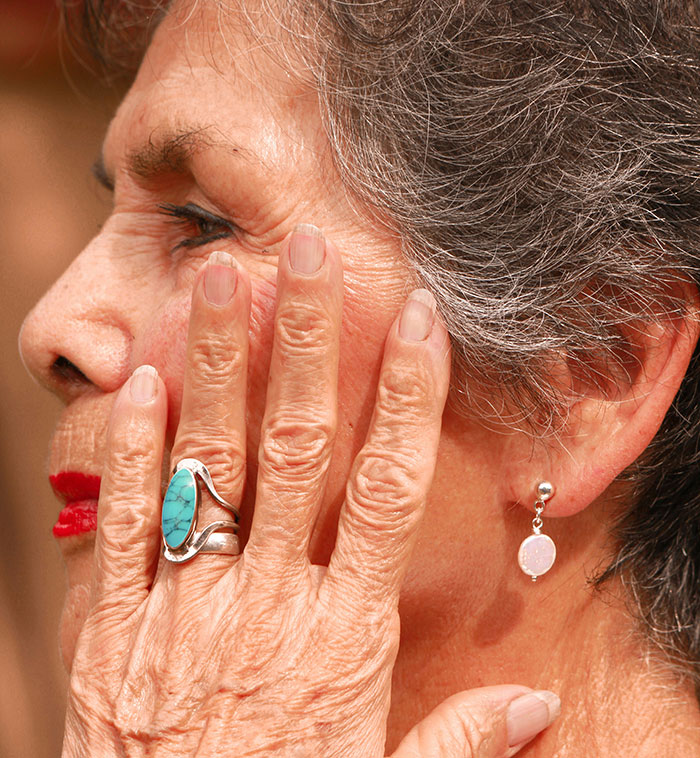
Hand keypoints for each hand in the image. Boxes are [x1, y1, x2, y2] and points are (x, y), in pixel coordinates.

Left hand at [63, 227, 559, 756]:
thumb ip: (460, 744)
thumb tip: (541, 709)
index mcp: (342, 634)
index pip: (387, 491)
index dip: (408, 400)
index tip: (417, 324)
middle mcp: (268, 601)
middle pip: (298, 449)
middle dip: (309, 345)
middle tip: (310, 256)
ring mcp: (186, 607)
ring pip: (208, 464)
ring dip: (216, 365)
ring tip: (220, 279)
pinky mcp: (118, 626)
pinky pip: (127, 524)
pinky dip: (132, 449)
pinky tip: (140, 379)